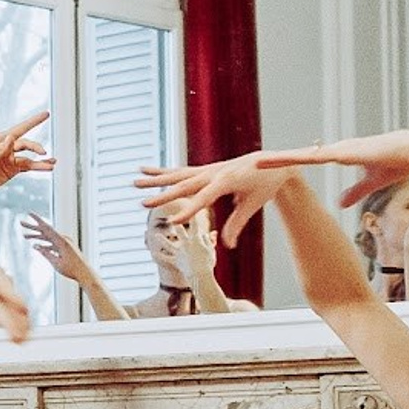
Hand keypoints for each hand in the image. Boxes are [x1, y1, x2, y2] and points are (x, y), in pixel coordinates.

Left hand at [0, 109, 52, 200]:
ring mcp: (10, 158)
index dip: (33, 121)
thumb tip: (12, 137)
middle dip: (35, 147)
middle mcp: (6, 147)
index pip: (19, 129)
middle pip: (26, 144)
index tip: (46, 114)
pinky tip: (48, 167)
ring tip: (52, 163)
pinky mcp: (11, 169)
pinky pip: (28, 166)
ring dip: (41, 160)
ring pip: (29, 157)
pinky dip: (38, 167)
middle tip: (42, 152)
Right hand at [19, 214, 89, 281]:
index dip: (37, 220)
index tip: (29, 213)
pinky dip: (44, 244)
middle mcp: (63, 240)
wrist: (85, 273)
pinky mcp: (65, 248)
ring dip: (36, 237)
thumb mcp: (56, 263)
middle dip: (32, 228)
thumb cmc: (71, 269)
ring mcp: (65, 243)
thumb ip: (46, 253)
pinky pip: (52, 243)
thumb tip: (35, 246)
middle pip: (45, 231)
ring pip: (47, 237)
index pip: (47, 228)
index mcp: (62, 241)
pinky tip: (36, 246)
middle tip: (21, 223)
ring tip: (24, 236)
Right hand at [139, 155, 286, 248]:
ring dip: (155, 179)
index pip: (203, 198)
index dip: (188, 211)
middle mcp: (214, 172)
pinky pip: (181, 171)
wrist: (274, 162)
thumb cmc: (265, 184)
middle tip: (143, 203)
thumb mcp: (254, 204)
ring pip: (177, 175)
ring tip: (134, 182)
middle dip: (162, 196)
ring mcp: (208, 169)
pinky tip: (144, 170)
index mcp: (227, 180)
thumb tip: (228, 245)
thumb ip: (237, 223)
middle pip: (184, 185)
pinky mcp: (205, 169)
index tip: (172, 222)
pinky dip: (162, 171)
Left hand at [253, 130, 408, 207]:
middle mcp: (334, 150)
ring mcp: (337, 150)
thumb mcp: (371, 181)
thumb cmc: (397, 162)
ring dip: (280, 160)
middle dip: (277, 162)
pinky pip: (314, 157)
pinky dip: (298, 159)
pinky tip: (281, 160)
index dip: (289, 164)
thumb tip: (340, 203)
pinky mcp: (342, 153)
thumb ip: (355, 191)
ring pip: (301, 156)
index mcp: (339, 155)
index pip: (308, 161)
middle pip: (298, 157)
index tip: (271, 168)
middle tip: (252, 164)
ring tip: (255, 162)